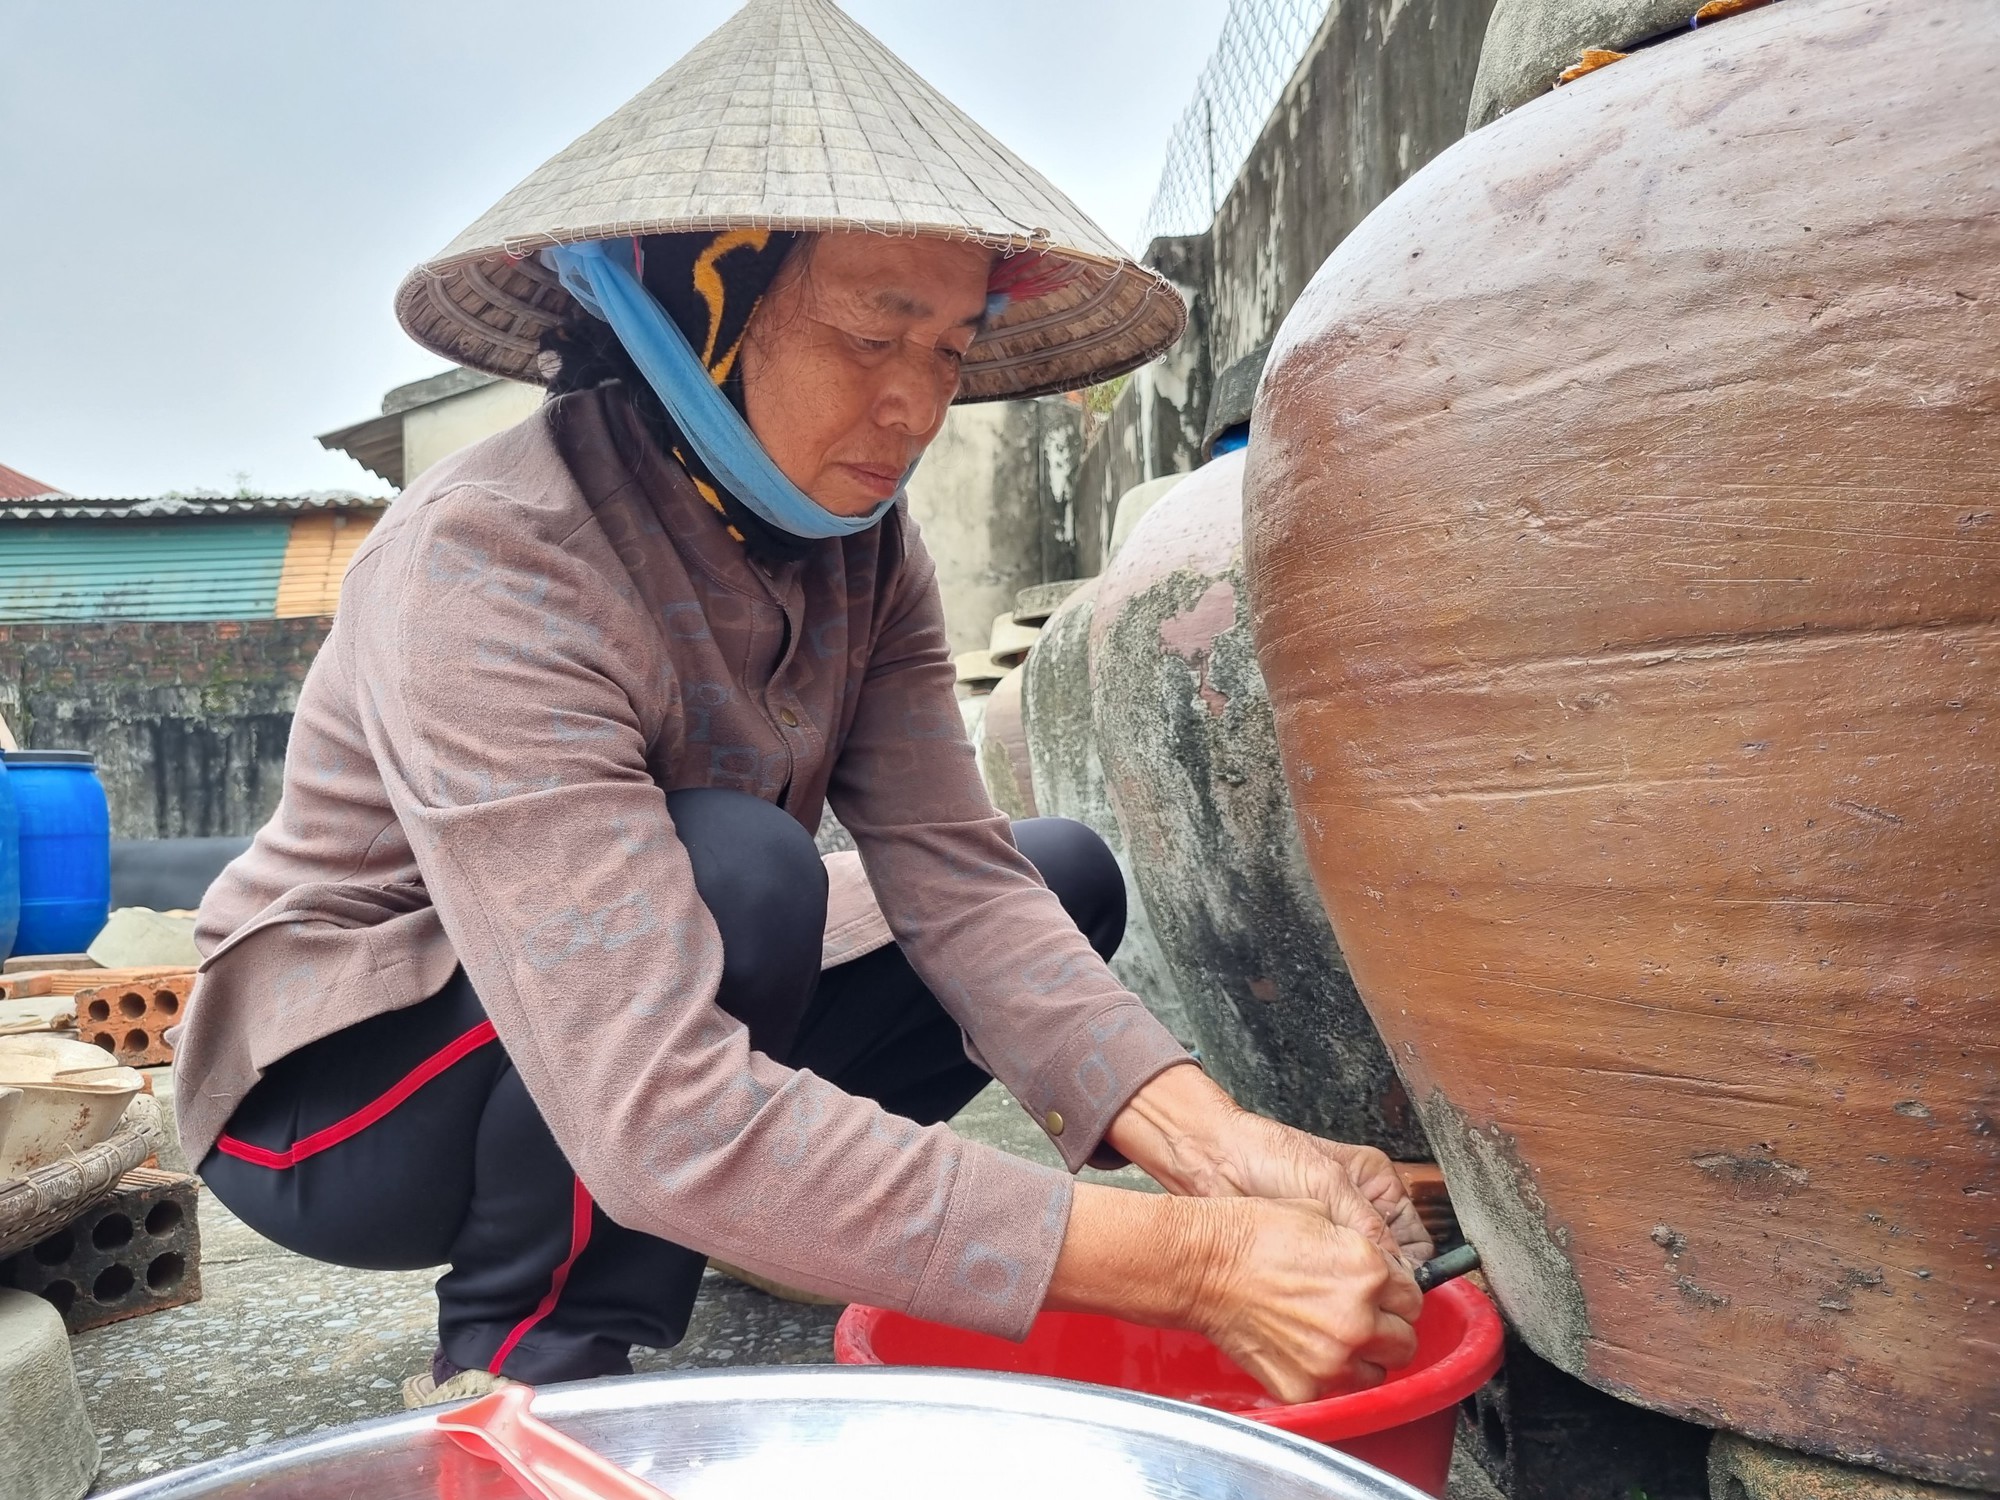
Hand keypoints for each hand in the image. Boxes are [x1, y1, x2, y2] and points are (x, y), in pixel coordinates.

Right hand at [1047, 1187, 1421, 1403]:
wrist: (1200, 1264)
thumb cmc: (1250, 1234)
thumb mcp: (1320, 1215)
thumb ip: (1364, 1247)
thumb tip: (1385, 1268)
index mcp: (1370, 1272)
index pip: (1415, 1298)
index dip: (1396, 1293)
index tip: (1382, 1294)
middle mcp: (1358, 1320)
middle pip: (1404, 1341)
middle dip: (1388, 1327)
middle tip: (1361, 1315)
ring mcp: (1331, 1358)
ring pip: (1377, 1372)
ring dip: (1362, 1355)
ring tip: (1331, 1333)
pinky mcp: (1304, 1385)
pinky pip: (1335, 1389)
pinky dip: (1324, 1373)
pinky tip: (1302, 1345)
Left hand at [1107, 1063, 1432, 1265]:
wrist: (1212, 1160)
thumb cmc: (1266, 1154)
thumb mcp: (1326, 1181)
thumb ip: (1365, 1223)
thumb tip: (1397, 1271)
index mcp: (1379, 1188)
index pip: (1414, 1244)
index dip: (1407, 1273)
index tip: (1394, 1296)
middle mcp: (1361, 1216)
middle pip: (1390, 1271)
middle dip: (1379, 1288)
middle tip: (1362, 1302)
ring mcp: (1333, 1240)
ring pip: (1359, 1285)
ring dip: (1349, 1295)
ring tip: (1332, 1297)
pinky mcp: (1306, 1260)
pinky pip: (1328, 1288)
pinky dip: (1324, 1297)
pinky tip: (1311, 1296)